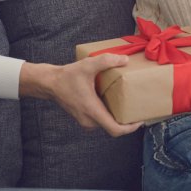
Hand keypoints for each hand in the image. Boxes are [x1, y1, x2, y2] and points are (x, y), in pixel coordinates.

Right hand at [19, 55, 142, 136]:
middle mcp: (89, 120)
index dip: (130, 128)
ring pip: (107, 124)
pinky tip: (116, 102)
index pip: (115, 130)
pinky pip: (101, 120)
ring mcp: (86, 121)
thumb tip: (125, 60)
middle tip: (138, 109)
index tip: (140, 120)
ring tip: (130, 105)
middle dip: (127, 122)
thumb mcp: (88, 65)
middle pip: (113, 128)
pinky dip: (110, 114)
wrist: (49, 83)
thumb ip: (107, 61)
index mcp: (93, 111)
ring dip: (118, 118)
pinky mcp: (84, 117)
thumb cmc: (67, 76)